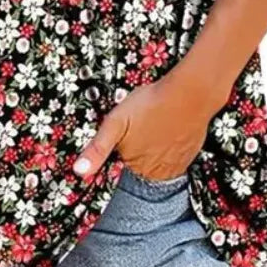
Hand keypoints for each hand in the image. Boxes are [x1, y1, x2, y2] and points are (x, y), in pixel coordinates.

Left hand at [72, 54, 229, 180]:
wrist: (188, 94)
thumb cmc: (152, 104)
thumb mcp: (114, 122)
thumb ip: (97, 148)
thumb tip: (79, 171)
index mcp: (135, 166)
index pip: (123, 164)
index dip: (122, 145)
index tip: (129, 132)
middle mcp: (156, 172)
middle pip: (140, 163)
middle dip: (138, 146)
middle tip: (142, 124)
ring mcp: (175, 165)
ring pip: (158, 161)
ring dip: (155, 147)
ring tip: (156, 126)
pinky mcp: (188, 155)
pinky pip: (175, 156)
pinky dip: (170, 145)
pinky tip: (168, 129)